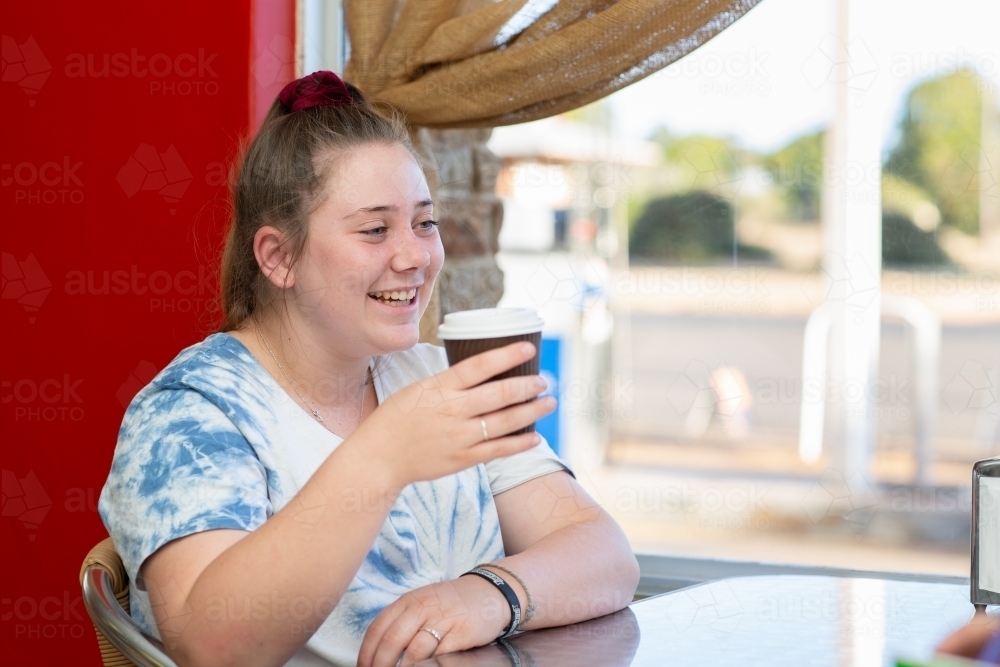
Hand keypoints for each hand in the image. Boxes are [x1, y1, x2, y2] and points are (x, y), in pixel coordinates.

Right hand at [350, 342, 555, 485]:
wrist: (379, 457)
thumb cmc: (396, 419)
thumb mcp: (418, 389)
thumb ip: (448, 382)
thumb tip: (480, 369)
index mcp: (439, 387)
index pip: (480, 365)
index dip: (507, 354)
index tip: (529, 347)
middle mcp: (452, 410)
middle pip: (500, 393)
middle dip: (528, 385)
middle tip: (544, 379)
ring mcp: (459, 436)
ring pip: (505, 421)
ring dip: (532, 411)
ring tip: (549, 402)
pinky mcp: (462, 459)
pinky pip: (498, 450)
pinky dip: (520, 443)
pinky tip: (535, 436)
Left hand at [357, 575, 509, 666]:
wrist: (490, 591)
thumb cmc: (452, 602)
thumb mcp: (423, 603)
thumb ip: (402, 621)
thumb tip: (378, 650)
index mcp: (408, 601)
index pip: (378, 628)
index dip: (366, 653)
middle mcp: (422, 608)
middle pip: (391, 641)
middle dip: (380, 665)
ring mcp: (442, 620)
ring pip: (413, 651)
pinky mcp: (460, 633)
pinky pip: (438, 655)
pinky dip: (426, 666)